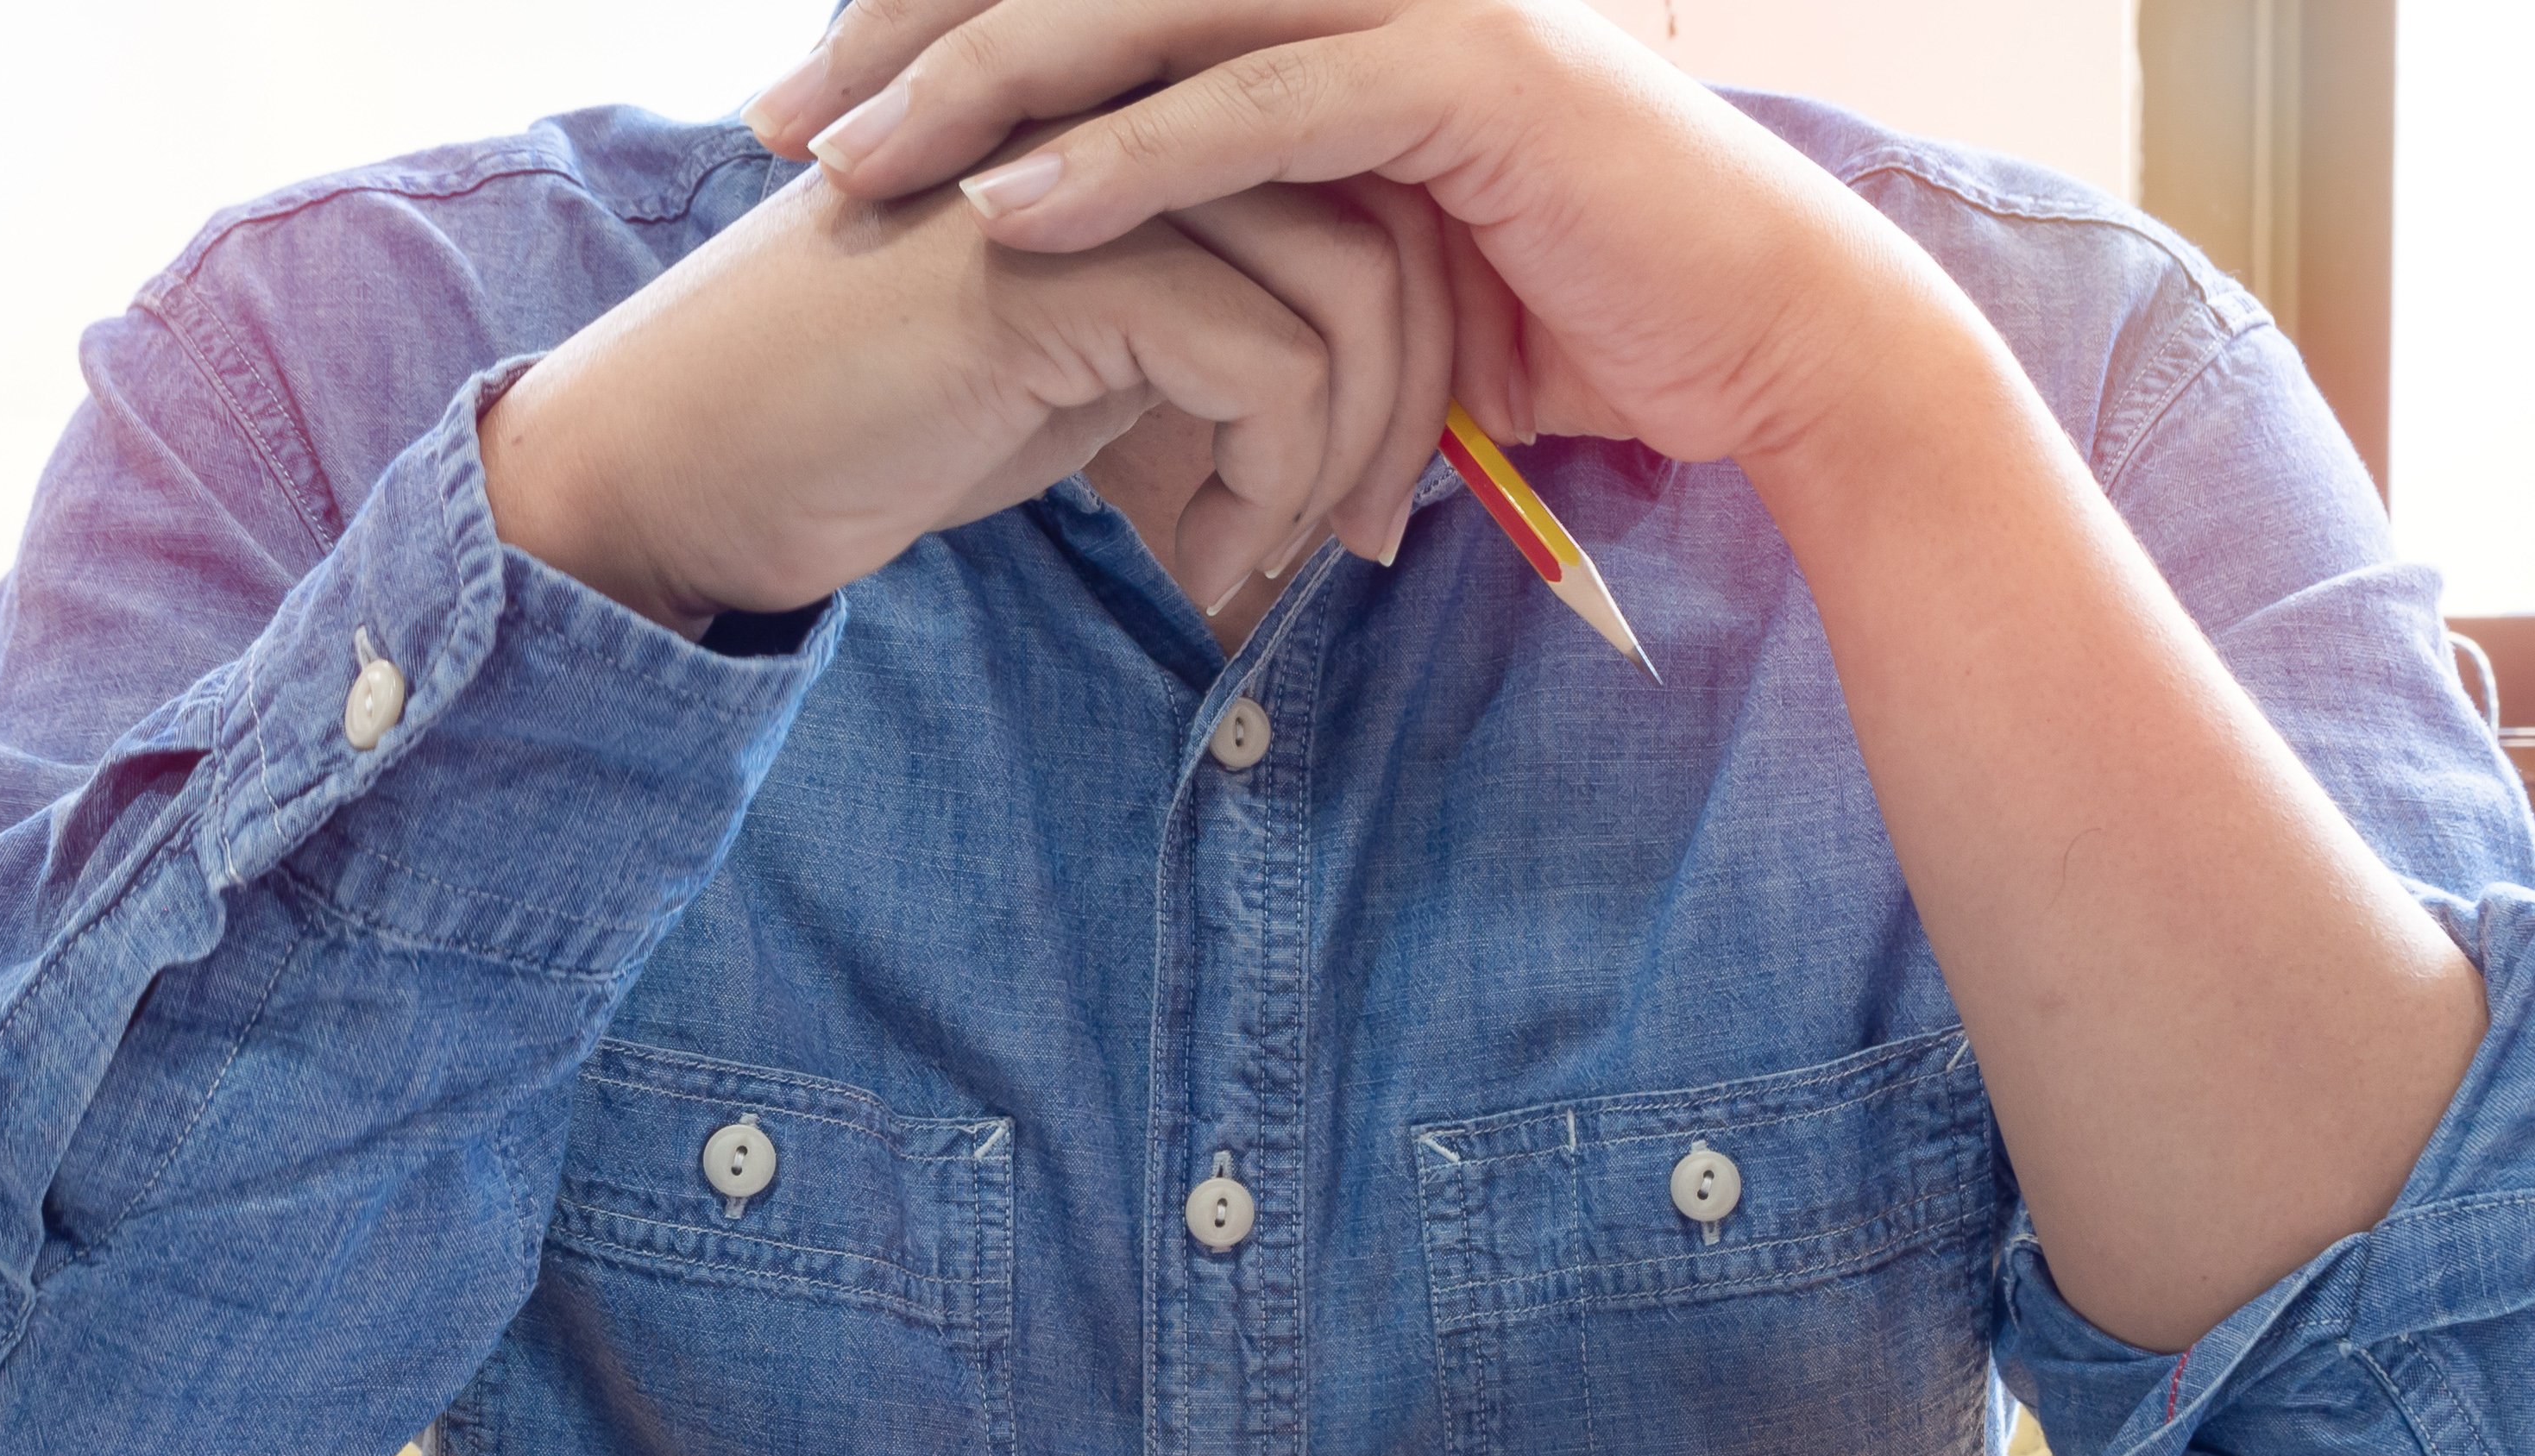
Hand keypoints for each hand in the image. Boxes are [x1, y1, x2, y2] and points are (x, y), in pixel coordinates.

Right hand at [480, 151, 1453, 632]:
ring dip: (1349, 451)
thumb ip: (1190, 316)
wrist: (688, 463)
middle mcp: (1120, 105)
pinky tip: (1209, 560)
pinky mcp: (1062, 264)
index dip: (1407, 320)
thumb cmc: (865, 418)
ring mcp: (1088, 169)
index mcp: (1126, 107)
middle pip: (1385, 216)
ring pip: (1351, 289)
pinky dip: (1270, 487)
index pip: (1354, 171)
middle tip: (1370, 533)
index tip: (1372, 472)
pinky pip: (1270, 367)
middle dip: (1412, 392)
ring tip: (1286, 552)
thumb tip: (1345, 366)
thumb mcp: (1065, 349)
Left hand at [744, 0, 1969, 472]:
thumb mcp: (1360, 257)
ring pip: (1141, 11)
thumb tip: (1086, 284)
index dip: (937, 14)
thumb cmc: (1567, 313)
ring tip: (845, 171)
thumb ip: (1236, 225)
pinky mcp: (1463, 77)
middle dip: (906, 40)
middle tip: (770, 129)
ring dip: (976, 91)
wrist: (1765, 344)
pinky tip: (1007, 215)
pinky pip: (1252, 105)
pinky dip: (1124, 161)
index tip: (809, 105)